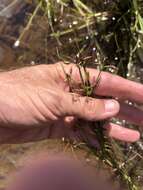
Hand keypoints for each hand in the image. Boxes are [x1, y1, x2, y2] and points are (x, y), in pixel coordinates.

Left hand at [0, 62, 141, 143]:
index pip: (107, 82)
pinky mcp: (58, 125)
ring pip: (95, 119)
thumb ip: (84, 106)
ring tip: (135, 134)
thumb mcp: (53, 99)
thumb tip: (113, 108)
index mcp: (71, 77)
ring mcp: (66, 110)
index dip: (129, 89)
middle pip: (104, 100)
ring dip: (113, 127)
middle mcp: (71, 92)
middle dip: (126, 109)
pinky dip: (94, 138)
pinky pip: (81, 132)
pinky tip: (108, 142)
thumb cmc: (18, 96)